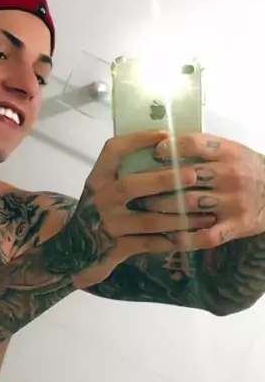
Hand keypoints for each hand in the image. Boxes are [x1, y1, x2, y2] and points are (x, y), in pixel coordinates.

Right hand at [55, 131, 214, 288]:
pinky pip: (149, 243)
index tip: (165, 134)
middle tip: (193, 174)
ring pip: (148, 219)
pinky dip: (170, 240)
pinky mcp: (115, 248)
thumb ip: (124, 174)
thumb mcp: (102, 190)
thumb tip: (164, 151)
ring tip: (206, 215)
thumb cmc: (97, 214)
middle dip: (165, 179)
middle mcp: (100, 199)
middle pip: (132, 184)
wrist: (72, 251)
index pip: (113, 150)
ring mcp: (108, 225)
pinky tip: (189, 237)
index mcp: (97, 179)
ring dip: (179, 217)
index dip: (139, 139)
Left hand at [144, 133, 264, 249]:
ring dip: (161, 209)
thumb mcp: (231, 150)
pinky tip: (167, 238)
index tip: (153, 153)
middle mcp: (231, 176)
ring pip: (189, 206)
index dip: (170, 148)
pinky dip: (184, 238)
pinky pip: (204, 236)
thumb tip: (161, 143)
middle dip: (156, 183)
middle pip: (185, 178)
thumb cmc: (247, 169)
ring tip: (142, 209)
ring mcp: (234, 203)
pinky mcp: (235, 227)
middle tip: (134, 188)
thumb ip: (203, 148)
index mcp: (229, 153)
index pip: (195, 144)